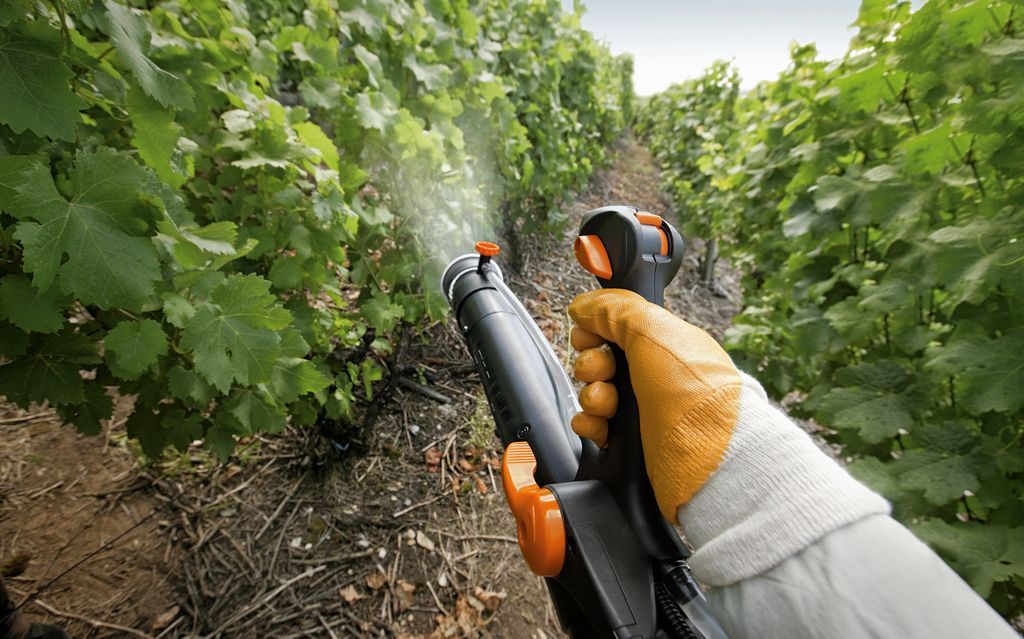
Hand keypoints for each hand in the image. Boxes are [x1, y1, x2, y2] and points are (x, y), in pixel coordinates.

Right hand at [568, 288, 743, 520]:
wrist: (711, 457)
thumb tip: (583, 306)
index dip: (595, 329)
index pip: (614, 327)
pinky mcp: (630, 440)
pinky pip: (594, 426)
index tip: (589, 335)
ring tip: (607, 404)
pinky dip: (589, 424)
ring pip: (594, 393)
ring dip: (590, 395)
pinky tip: (598, 425)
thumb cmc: (694, 392)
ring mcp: (641, 408)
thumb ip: (614, 309)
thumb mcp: (653, 331)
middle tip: (603, 371)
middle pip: (599, 360)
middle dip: (591, 364)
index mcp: (661, 343)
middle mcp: (651, 374)